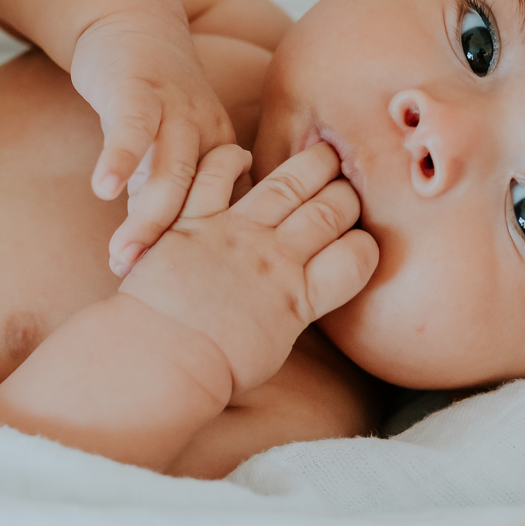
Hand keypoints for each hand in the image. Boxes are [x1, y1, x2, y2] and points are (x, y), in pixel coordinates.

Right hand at [69, 9, 236, 274]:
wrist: (132, 25)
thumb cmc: (153, 103)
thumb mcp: (174, 151)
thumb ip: (174, 201)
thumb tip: (164, 266)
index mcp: (221, 155)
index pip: (220, 216)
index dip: (204, 259)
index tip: (189, 302)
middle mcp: (206, 134)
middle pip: (199, 201)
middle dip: (173, 248)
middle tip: (150, 290)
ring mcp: (174, 110)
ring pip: (168, 169)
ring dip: (147, 215)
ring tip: (122, 257)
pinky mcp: (137, 88)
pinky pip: (131, 126)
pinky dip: (119, 157)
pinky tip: (102, 189)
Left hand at [120, 140, 377, 394]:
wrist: (158, 362)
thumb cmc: (214, 369)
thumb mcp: (273, 346)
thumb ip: (296, 309)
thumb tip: (307, 293)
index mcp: (299, 297)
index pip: (358, 256)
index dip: (366, 246)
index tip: (357, 246)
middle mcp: (274, 258)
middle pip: (332, 210)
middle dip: (348, 196)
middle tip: (346, 193)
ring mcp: (234, 234)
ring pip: (289, 183)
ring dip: (314, 164)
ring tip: (325, 156)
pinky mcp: (193, 219)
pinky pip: (216, 172)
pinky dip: (231, 158)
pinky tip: (243, 158)